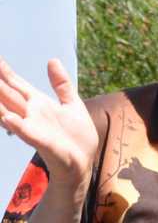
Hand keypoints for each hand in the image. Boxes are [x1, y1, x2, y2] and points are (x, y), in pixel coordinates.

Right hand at [0, 58, 96, 194]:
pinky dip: (17, 125)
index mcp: (39, 103)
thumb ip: (62, 85)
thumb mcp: (72, 105)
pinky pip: (26, 132)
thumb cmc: (77, 137)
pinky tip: (7, 118)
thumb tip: (52, 60)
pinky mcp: (42, 141)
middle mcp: (31, 113)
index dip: (4, 71)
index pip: (16, 83)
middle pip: (6, 94)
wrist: (84, 163)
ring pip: (8, 111)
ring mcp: (34, 127)